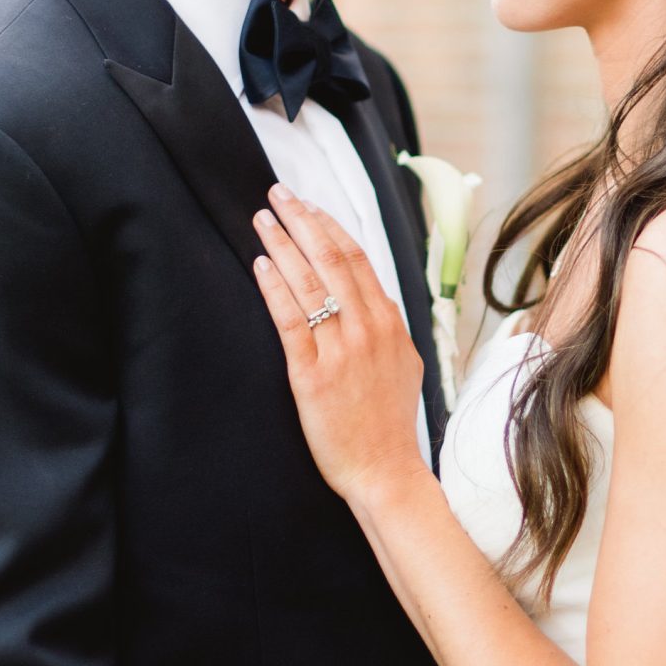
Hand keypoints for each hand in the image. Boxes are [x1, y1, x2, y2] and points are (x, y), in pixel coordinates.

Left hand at [253, 185, 426, 501]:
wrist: (385, 471)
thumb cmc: (390, 424)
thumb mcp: (405, 366)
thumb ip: (389, 329)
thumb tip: (376, 300)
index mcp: (390, 324)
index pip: (358, 260)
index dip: (330, 227)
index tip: (310, 205)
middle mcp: (368, 330)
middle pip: (332, 260)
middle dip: (303, 221)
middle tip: (278, 194)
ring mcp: (341, 351)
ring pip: (310, 284)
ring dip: (283, 245)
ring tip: (262, 220)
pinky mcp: (312, 376)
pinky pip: (291, 322)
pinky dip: (274, 289)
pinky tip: (260, 266)